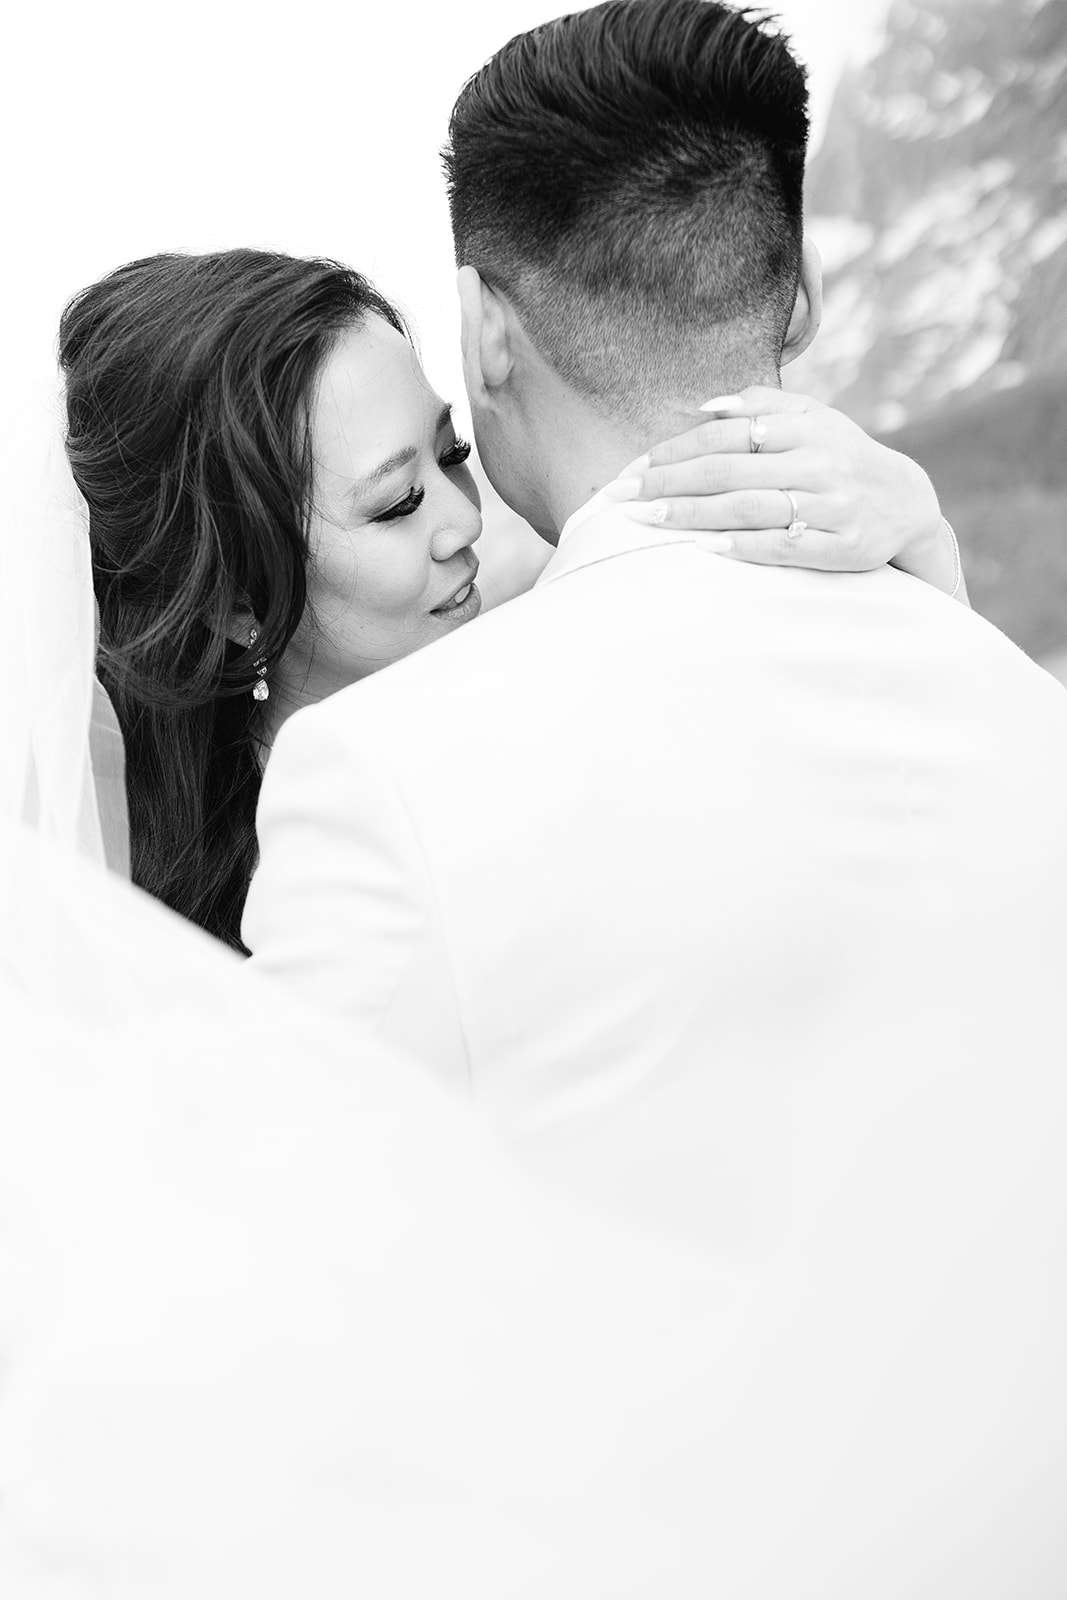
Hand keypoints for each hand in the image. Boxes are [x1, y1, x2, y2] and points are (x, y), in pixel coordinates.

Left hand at [604, 387, 964, 598]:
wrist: (907, 504)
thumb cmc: (842, 458)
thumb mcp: (814, 420)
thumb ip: (761, 407)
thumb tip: (703, 407)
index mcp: (805, 428)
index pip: (727, 435)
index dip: (676, 450)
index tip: (634, 468)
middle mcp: (818, 463)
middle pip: (729, 470)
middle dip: (669, 483)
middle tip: (621, 497)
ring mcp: (831, 506)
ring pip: (750, 507)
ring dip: (693, 514)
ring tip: (647, 521)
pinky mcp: (842, 547)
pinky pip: (786, 546)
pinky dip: (743, 546)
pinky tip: (704, 547)